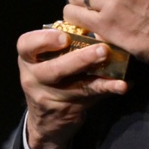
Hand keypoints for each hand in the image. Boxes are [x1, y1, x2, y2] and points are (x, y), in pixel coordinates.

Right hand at [17, 28, 127, 148]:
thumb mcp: (46, 59)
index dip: (45, 40)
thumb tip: (97, 29)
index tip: (65, 37)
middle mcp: (34, 77)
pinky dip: (107, 90)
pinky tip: (122, 85)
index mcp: (28, 58)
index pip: (26, 45)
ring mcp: (49, 97)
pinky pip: (90, 97)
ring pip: (75, 87)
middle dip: (80, 59)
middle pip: (54, 70)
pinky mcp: (67, 110)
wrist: (45, 119)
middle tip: (102, 50)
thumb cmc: (49, 74)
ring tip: (118, 72)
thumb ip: (64, 45)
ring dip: (99, 77)